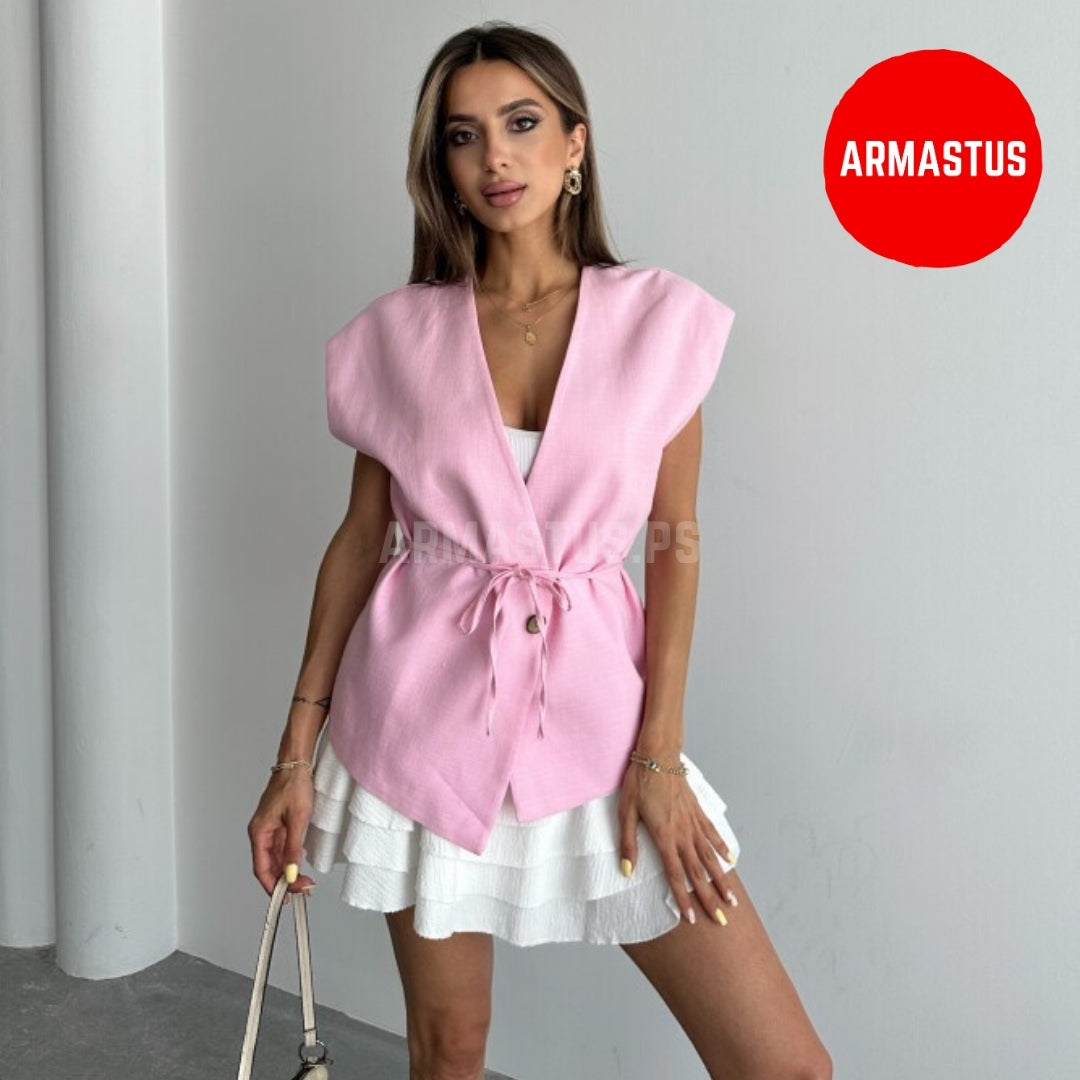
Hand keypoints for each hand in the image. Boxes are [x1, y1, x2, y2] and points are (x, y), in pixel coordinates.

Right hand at [247, 769, 316, 898]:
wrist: (297, 763)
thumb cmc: (294, 784)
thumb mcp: (297, 820)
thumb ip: (293, 849)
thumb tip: (290, 874)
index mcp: (259, 832)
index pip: (261, 868)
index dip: (272, 886)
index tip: (285, 897)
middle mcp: (261, 832)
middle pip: (268, 865)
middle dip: (284, 881)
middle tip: (302, 890)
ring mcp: (270, 828)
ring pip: (275, 858)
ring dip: (287, 872)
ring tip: (303, 882)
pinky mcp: (279, 824)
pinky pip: (281, 848)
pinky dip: (289, 860)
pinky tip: (298, 866)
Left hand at [617, 755, 736, 925]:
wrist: (658, 754)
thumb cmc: (638, 781)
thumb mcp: (625, 811)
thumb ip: (628, 842)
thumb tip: (626, 870)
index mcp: (664, 836)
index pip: (675, 874)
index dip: (683, 898)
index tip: (692, 919)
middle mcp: (682, 833)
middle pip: (697, 872)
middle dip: (708, 898)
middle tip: (721, 920)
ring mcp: (693, 822)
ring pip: (710, 857)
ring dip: (721, 879)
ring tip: (731, 899)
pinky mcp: (698, 811)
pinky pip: (713, 834)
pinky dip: (722, 848)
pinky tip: (730, 860)